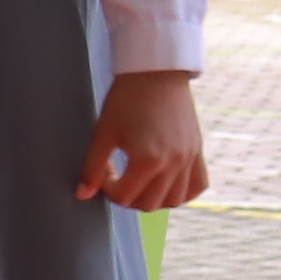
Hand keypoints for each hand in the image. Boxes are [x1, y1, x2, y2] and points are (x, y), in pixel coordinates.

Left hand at [78, 72, 206, 211]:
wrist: (156, 75)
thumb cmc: (126, 101)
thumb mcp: (103, 134)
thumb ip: (92, 168)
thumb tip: (82, 194)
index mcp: (148, 160)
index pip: (124, 197)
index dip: (108, 189)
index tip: (103, 172)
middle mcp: (173, 164)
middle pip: (149, 204)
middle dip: (128, 197)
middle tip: (117, 178)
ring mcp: (189, 159)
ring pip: (174, 200)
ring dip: (153, 198)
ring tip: (138, 181)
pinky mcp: (198, 152)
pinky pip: (197, 186)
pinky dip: (182, 192)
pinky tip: (164, 183)